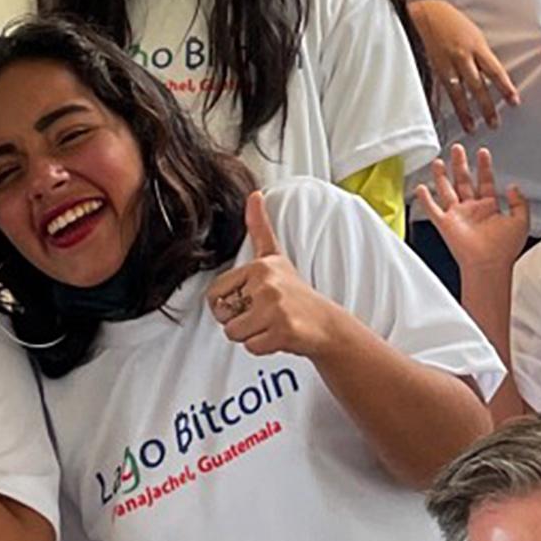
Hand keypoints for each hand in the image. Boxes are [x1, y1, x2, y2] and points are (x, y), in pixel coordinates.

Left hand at [210, 193, 350, 359]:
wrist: (325, 323)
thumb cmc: (295, 293)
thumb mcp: (275, 256)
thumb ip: (260, 227)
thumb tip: (254, 194)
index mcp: (259, 266)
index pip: (215, 295)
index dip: (230, 303)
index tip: (253, 300)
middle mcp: (266, 284)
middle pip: (223, 315)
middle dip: (240, 321)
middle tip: (264, 314)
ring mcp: (275, 308)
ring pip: (234, 333)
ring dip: (251, 335)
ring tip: (270, 324)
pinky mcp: (282, 331)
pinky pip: (251, 347)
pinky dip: (263, 347)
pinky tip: (279, 336)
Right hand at [415, 0, 519, 132]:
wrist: (426, 14)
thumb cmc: (452, 22)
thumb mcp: (474, 34)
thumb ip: (482, 55)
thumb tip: (491, 75)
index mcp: (476, 46)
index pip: (495, 71)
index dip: (505, 88)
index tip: (514, 101)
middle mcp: (462, 57)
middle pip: (477, 86)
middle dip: (487, 106)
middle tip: (494, 123)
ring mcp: (447, 64)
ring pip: (459, 93)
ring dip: (466, 112)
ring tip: (472, 127)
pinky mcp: (434, 69)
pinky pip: (444, 90)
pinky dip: (450, 104)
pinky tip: (452, 115)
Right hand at [415, 146, 530, 277]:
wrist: (490, 265)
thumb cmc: (505, 250)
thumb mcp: (521, 221)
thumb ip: (519, 202)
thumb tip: (513, 187)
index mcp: (489, 207)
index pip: (485, 181)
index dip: (484, 166)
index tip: (483, 152)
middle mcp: (472, 209)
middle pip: (464, 180)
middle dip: (461, 164)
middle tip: (458, 148)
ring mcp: (457, 216)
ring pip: (447, 190)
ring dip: (442, 176)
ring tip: (439, 161)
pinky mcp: (446, 224)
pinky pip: (433, 209)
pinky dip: (425, 199)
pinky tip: (421, 187)